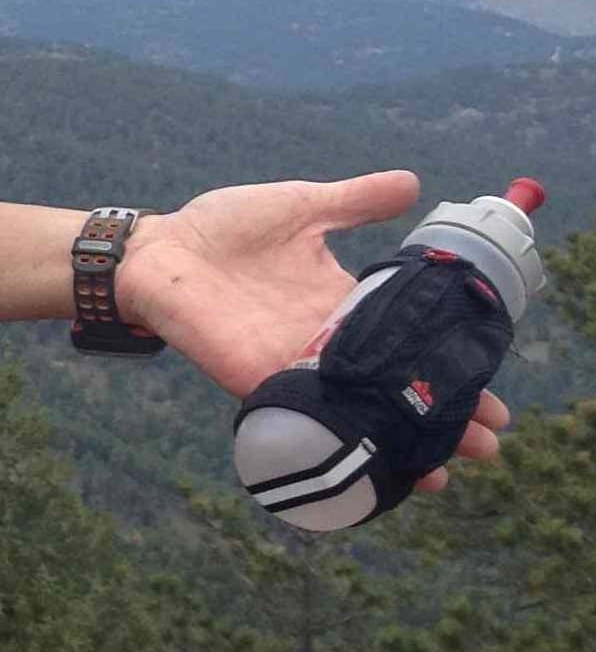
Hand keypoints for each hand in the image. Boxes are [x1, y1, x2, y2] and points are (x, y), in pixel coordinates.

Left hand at [114, 168, 511, 494]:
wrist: (156, 248)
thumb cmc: (220, 227)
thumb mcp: (302, 206)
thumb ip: (355, 201)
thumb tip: (413, 183)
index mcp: (339, 303)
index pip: (407, 341)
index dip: (448, 366)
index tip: (495, 394)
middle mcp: (322, 341)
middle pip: (391, 386)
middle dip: (439, 416)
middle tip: (488, 443)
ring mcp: (290, 363)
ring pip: (355, 410)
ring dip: (397, 439)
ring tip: (443, 468)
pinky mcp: (254, 377)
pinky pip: (301, 414)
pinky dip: (333, 436)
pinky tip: (369, 461)